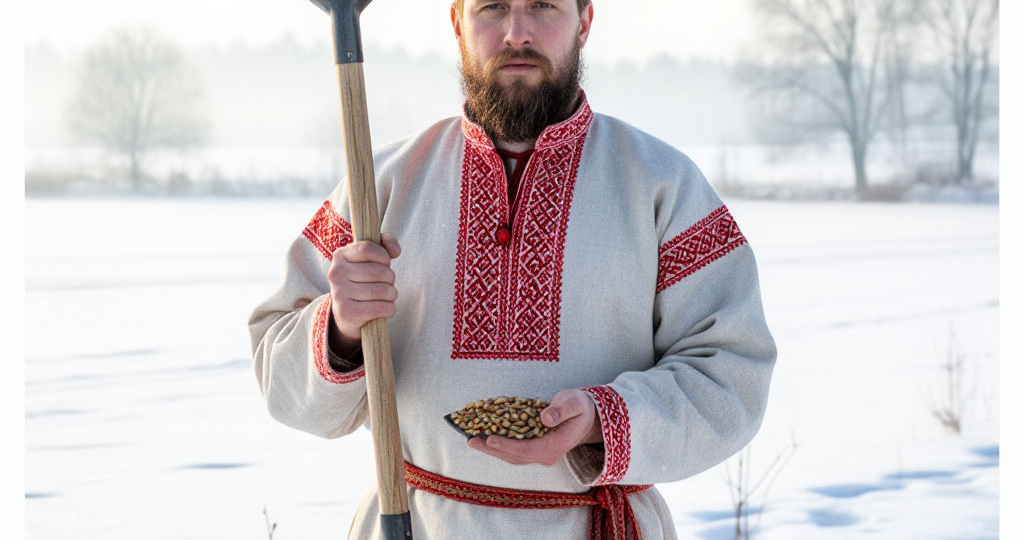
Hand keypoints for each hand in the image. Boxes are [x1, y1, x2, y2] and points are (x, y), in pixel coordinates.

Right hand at [328, 233, 401, 354]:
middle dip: (391, 278)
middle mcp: (336, 273)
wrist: (345, 313)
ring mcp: (339, 293)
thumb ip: (385, 244)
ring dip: (392, 294)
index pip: (367, 248)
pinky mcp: (347, 312)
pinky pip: (379, 308)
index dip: (383, 256)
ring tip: (388, 295)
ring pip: (381, 290)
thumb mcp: (370, 259)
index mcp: (341, 255)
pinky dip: (390, 308)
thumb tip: (395, 250)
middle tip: (387, 283)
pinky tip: (386, 308)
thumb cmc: (362, 280)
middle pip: (378, 271)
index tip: (385, 263)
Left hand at [467, 389, 602, 465]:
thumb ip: (561, 410)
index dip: (507, 445)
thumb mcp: (574, 403)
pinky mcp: (534, 450)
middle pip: (515, 456)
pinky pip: (514, 450)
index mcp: (555, 445)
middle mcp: (546, 455)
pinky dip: (499, 445)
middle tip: (470, 440)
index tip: (490, 438)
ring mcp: (540, 454)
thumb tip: (544, 418)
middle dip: (492, 448)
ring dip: (491, 449)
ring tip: (472, 439)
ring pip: (512, 456)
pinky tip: (485, 437)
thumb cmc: (580, 408)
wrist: (588, 419)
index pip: (527, 449)